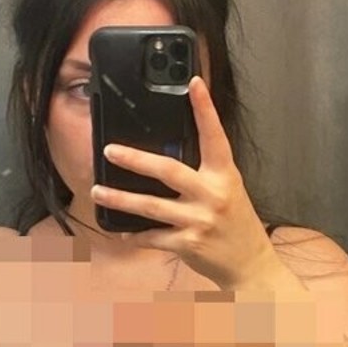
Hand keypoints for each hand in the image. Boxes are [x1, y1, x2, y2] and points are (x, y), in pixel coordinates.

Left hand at [90, 76, 280, 290]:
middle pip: (168, 170)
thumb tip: (166, 155)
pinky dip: (135, 234)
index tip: (194, 83)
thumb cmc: (236, 222)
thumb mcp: (228, 189)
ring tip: (97, 192)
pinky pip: (153, 237)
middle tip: (109, 150)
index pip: (215, 136)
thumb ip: (203, 172)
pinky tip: (120, 230)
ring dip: (120, 199)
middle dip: (135, 160)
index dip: (205, 109)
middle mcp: (212, 195)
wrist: (250, 263)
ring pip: (151, 206)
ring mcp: (199, 220)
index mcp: (224, 175)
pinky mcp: (188, 243)